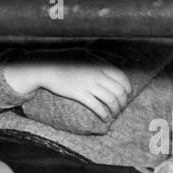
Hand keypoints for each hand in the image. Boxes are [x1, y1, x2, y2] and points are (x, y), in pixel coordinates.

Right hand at [3, 53, 132, 121]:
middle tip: (121, 107)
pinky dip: (104, 114)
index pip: (122, 78)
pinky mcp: (80, 94)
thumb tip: (112, 63)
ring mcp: (89, 84)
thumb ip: (99, 59)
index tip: (127, 95)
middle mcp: (97, 74)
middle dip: (123, 102)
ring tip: (114, 114)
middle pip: (119, 91)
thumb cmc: (64, 60)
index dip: (127, 88)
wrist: (46, 67)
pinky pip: (97, 107)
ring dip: (115, 109)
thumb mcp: (85, 54)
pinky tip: (105, 118)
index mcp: (100, 64)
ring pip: (111, 100)